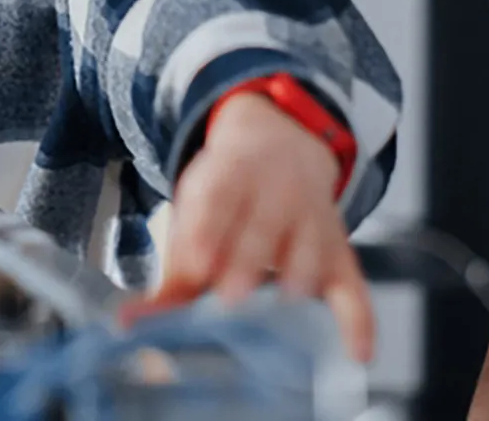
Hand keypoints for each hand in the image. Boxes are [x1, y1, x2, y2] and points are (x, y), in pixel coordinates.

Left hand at [122, 91, 375, 360]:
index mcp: (229, 176)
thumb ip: (171, 273)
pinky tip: (357, 351)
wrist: (279, 137)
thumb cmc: (227, 193)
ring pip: (310, 245)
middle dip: (247, 259)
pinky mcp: (338, 248)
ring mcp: (311, 218)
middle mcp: (275, 191)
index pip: (217, 200)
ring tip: (288, 304)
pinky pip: (354, 284)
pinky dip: (359, 318)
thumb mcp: (195, 212)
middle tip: (231, 295)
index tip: (193, 265)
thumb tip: (129, 323)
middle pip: (262, 226)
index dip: (206, 231)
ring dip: (300, 272)